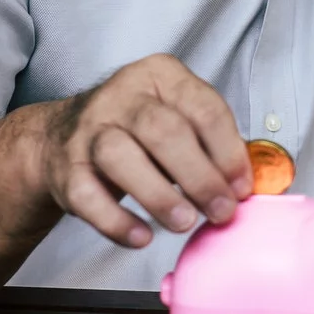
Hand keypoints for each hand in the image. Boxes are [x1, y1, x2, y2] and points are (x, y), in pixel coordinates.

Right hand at [42, 54, 251, 248]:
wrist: (61, 137)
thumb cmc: (138, 132)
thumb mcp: (177, 119)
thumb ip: (212, 144)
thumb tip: (251, 183)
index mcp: (160, 76)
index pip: (202, 107)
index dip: (228, 150)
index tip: (242, 187)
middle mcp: (121, 96)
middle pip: (163, 130)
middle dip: (199, 175)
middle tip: (221, 211)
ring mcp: (88, 130)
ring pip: (120, 156)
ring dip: (159, 195)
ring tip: (185, 223)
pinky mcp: (65, 168)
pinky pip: (87, 196)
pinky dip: (116, 221)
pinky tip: (142, 237)